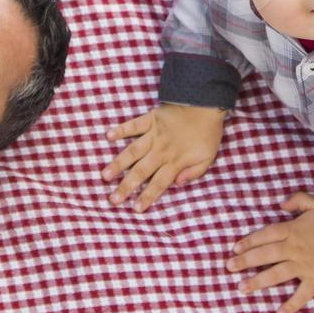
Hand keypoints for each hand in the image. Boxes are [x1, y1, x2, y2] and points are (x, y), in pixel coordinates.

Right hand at [101, 104, 225, 211]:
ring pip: (133, 152)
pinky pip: (133, 125)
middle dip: (126, 186)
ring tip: (105, 175)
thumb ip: (194, 172)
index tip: (135, 209)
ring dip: (118, 164)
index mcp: (176, 161)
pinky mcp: (150, 119)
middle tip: (113, 199)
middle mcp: (161, 150)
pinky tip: (108, 136)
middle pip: (141, 172)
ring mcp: (154, 134)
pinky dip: (121, 130)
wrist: (206, 103)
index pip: (159, 183)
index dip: (147, 197)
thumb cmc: (208, 132)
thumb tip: (177, 184)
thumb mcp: (208, 157)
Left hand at [227, 193, 313, 312]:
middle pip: (265, 255)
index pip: (265, 236)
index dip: (249, 241)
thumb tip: (280, 204)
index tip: (235, 248)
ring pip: (276, 275)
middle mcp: (293, 250)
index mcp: (292, 231)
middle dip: (245, 261)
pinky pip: (301, 295)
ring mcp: (303, 267)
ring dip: (258, 282)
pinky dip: (291, 305)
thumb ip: (298, 200)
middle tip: (228, 267)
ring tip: (242, 288)